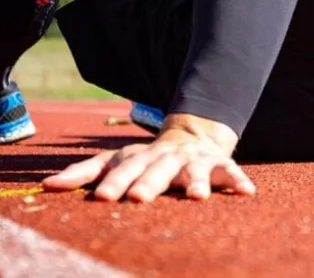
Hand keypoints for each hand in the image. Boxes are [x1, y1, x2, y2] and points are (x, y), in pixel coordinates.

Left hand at [42, 114, 254, 201]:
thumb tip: (45, 186)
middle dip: (149, 184)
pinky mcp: (219, 165)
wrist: (195, 136)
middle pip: (157, 171)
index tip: (101, 198)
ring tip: (196, 197)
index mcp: (140, 158)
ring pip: (194, 172)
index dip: (113, 183)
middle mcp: (167, 158)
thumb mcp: (116, 160)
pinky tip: (246, 192)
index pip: (124, 170)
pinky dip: (238, 180)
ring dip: (196, 183)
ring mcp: (194, 162)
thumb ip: (84, 173)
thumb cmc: (147, 159)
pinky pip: (230, 172)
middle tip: (139, 198)